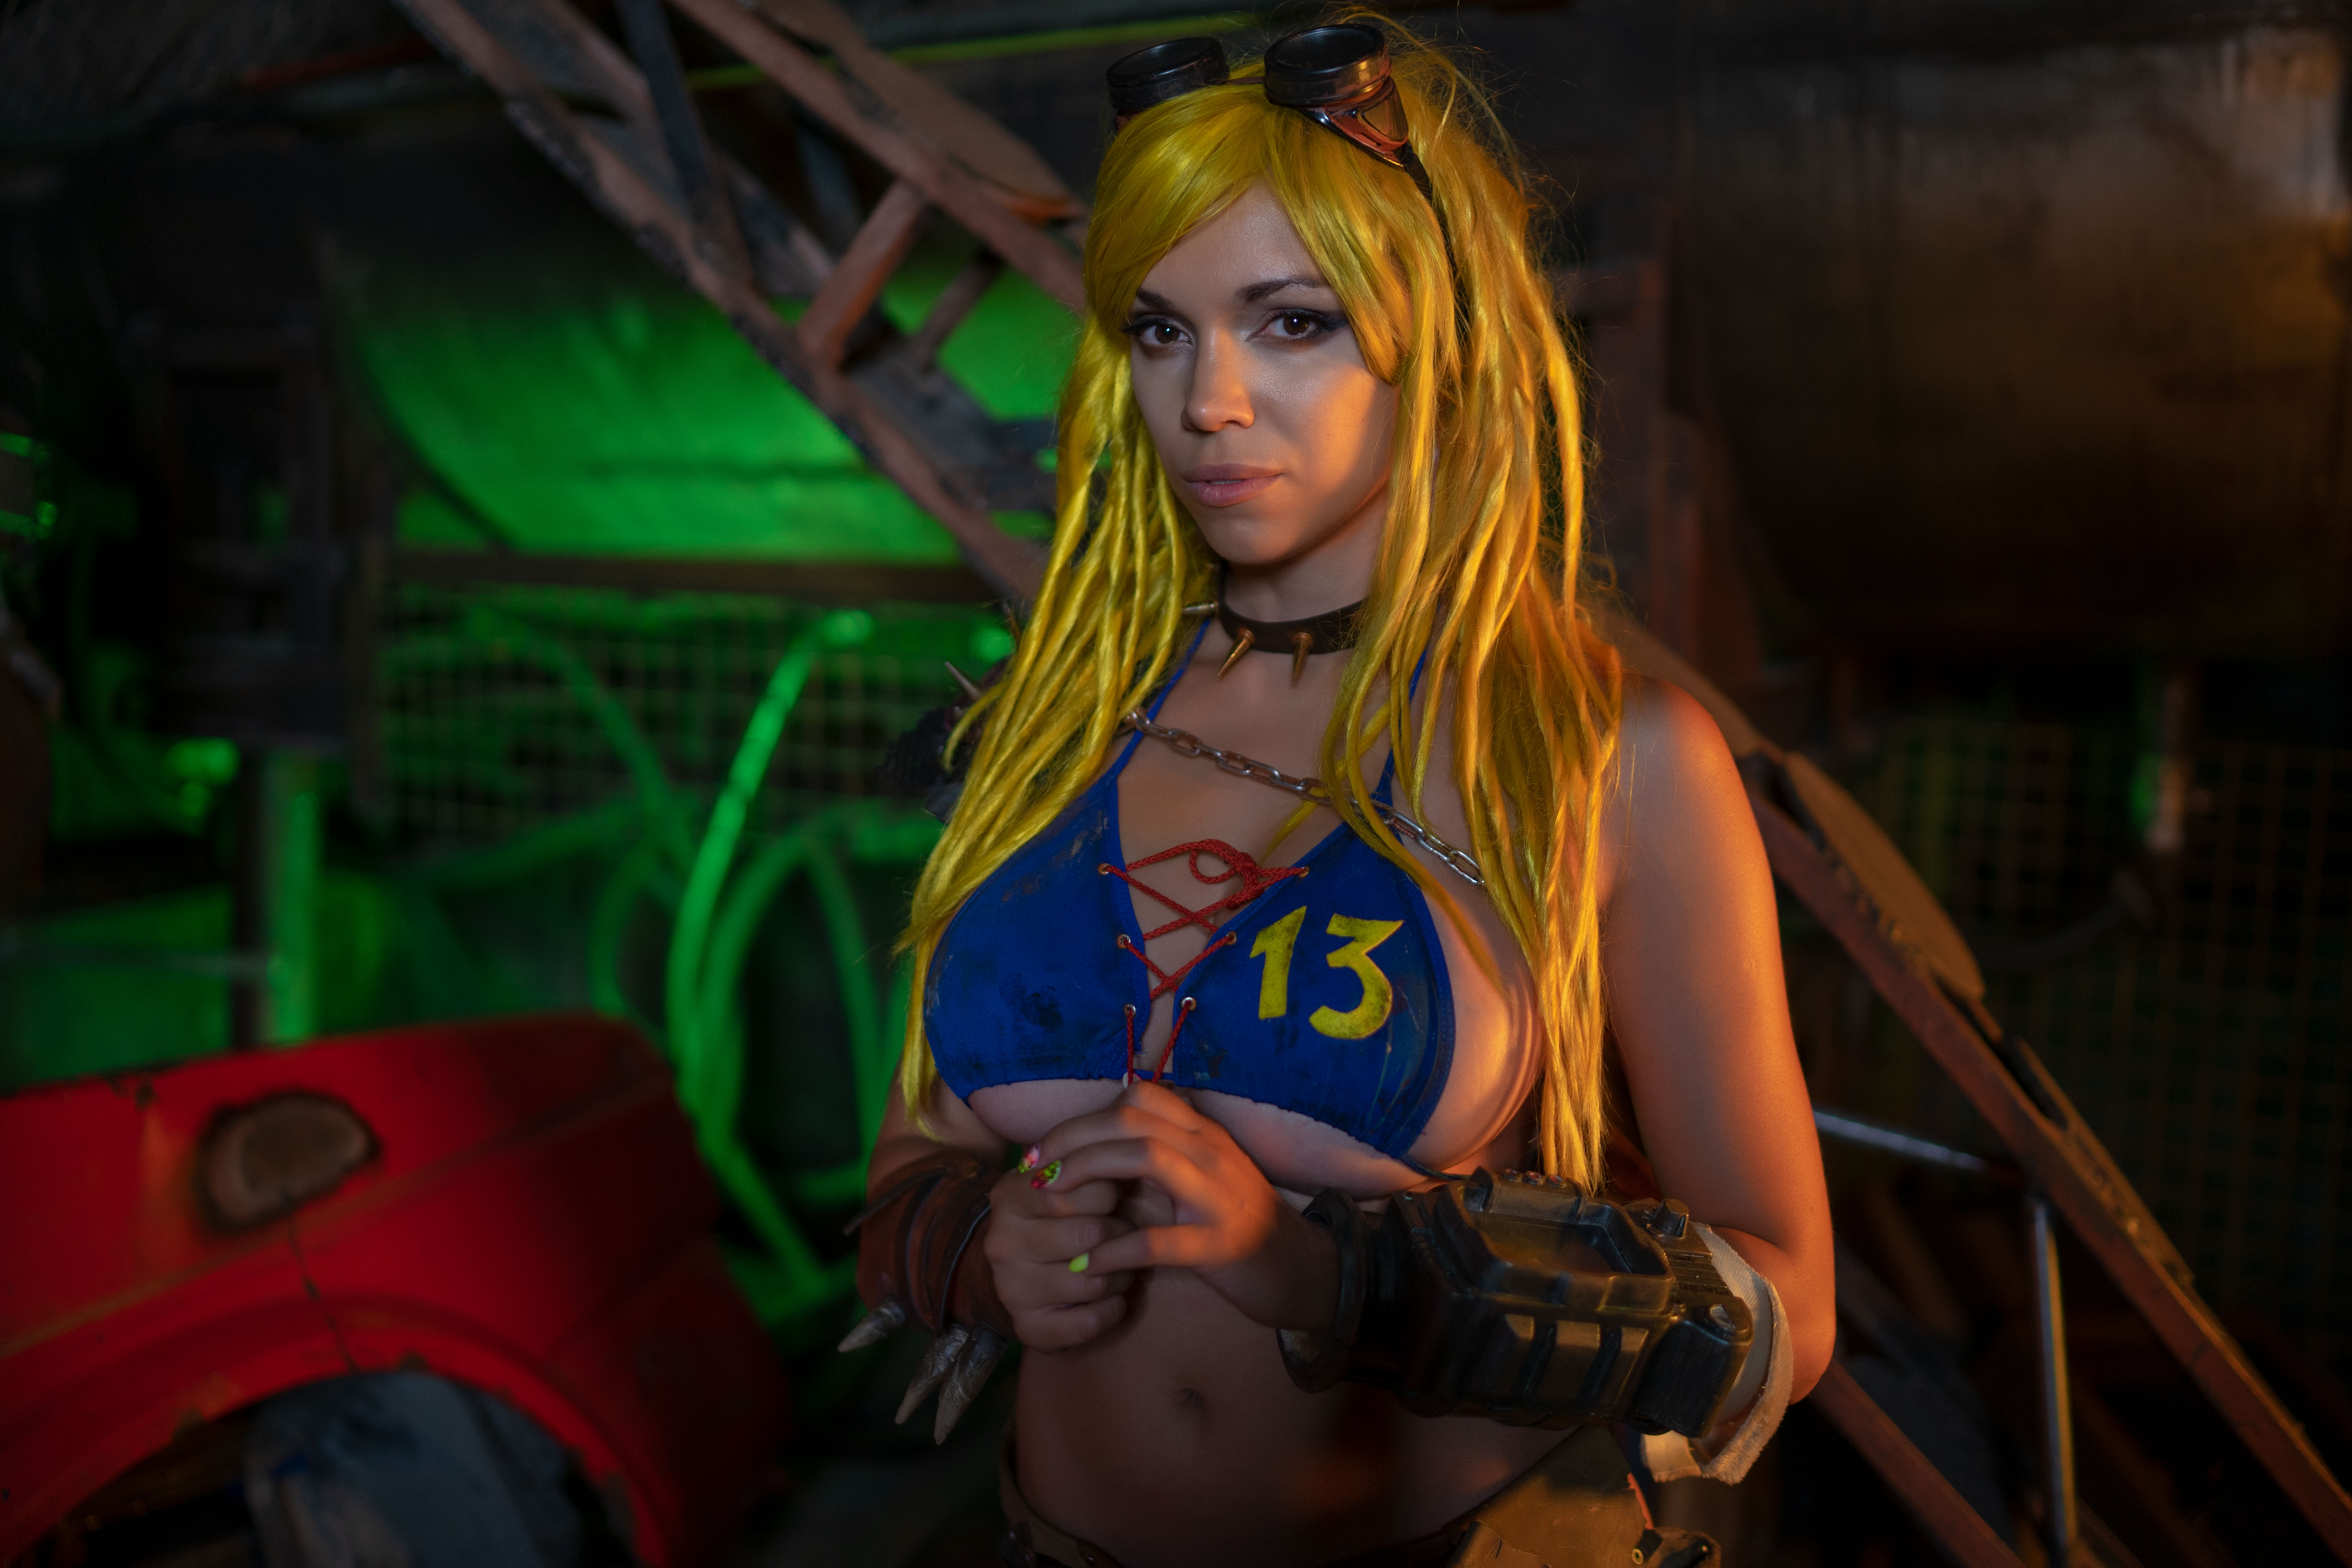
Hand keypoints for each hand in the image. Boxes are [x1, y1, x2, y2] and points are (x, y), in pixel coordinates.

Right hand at [980, 1151, 1137, 1350]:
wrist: (1022, 1271)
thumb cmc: (1059, 1217)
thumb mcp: (1064, 1181)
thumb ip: (1085, 1163)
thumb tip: (1121, 1150)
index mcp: (1009, 1196)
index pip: (1071, 1183)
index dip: (1107, 1191)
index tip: (1112, 1197)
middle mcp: (1002, 1243)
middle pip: (1088, 1234)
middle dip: (1121, 1233)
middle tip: (1126, 1234)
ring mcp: (1011, 1289)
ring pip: (1093, 1281)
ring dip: (1122, 1273)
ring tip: (1121, 1265)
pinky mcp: (1027, 1328)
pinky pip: (1089, 1322)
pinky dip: (1113, 1310)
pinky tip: (1112, 1297)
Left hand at [1036, 1078, 1337, 1331]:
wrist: (1302, 1269)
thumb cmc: (1240, 1223)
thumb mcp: (1204, 1176)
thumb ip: (1163, 1154)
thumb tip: (1097, 1145)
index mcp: (1203, 1134)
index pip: (1139, 1096)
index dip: (1084, 1116)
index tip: (1046, 1147)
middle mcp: (1211, 1152)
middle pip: (1130, 1118)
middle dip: (1071, 1138)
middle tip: (1034, 1169)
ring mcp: (1218, 1196)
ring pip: (1144, 1157)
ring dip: (1085, 1171)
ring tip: (1048, 1196)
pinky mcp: (1220, 1245)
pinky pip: (1158, 1240)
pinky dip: (1115, 1248)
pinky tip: (1086, 1262)